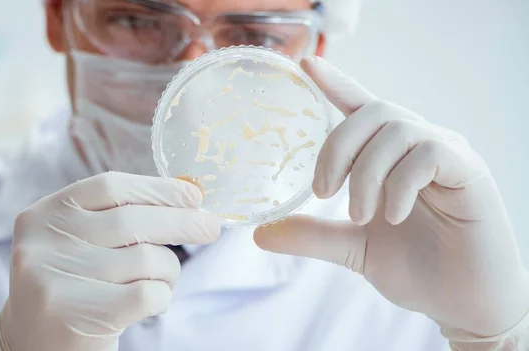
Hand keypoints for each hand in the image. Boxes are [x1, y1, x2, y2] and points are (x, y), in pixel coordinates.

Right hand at [0, 172, 220, 350]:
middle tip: (211, 228)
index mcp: (45, 214)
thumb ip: (122, 216)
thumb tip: (190, 192)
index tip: (193, 195)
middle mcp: (43, 242)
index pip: (111, 187)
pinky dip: (162, 297)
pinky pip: (146, 294)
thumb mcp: (82, 242)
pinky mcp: (74, 315)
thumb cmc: (75, 287)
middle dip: (182, 223)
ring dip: (169, 271)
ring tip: (162, 281)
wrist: (34, 344)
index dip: (158, 188)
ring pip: (146, 259)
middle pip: (133, 221)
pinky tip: (153, 303)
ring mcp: (54, 279)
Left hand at [254, 56, 528, 343]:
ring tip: (361, 216)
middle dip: (337, 148)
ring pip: (397, 129)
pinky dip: (400, 183)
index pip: (362, 107)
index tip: (306, 65)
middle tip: (322, 192)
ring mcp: (447, 154)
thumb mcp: (353, 248)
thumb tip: (260, 234)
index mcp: (391, 156)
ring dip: (367, 173)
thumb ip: (313, 235)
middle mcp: (419, 144)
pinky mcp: (469, 171)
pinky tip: (394, 216)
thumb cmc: (416, 268)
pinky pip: (428, 152)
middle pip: (373, 111)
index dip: (336, 82)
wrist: (463, 301)